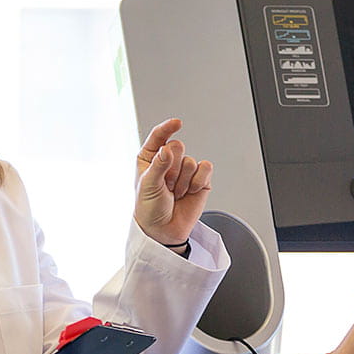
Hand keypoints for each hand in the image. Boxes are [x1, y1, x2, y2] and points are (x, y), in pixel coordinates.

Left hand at [135, 118, 212, 246]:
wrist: (163, 230)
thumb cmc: (149, 208)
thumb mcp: (148, 185)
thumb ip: (158, 165)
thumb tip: (167, 148)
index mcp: (150, 157)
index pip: (159, 136)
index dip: (167, 128)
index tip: (177, 123)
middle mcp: (168, 160)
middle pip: (178, 147)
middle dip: (172, 169)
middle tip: (166, 185)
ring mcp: (185, 170)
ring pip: (191, 161)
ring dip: (182, 181)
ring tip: (175, 193)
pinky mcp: (201, 179)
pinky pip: (206, 169)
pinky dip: (198, 182)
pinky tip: (189, 192)